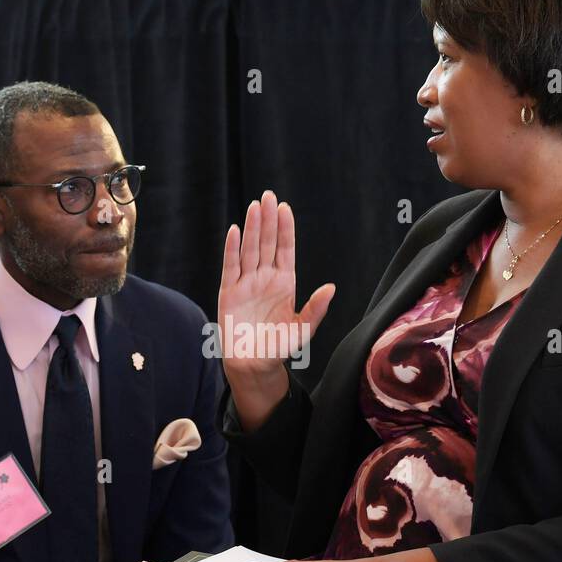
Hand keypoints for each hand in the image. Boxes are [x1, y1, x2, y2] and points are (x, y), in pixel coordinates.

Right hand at [218, 190, 334, 381]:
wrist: (255, 366)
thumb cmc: (280, 348)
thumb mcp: (303, 330)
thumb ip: (316, 309)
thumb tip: (331, 288)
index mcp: (285, 283)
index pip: (285, 250)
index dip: (285, 229)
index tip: (285, 208)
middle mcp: (265, 279)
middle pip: (267, 243)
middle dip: (268, 220)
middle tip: (268, 195)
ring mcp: (247, 284)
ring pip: (250, 250)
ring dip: (252, 228)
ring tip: (255, 206)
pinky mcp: (230, 292)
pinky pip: (231, 267)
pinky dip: (232, 249)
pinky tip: (235, 231)